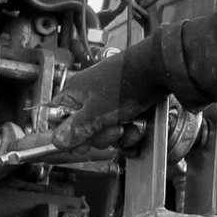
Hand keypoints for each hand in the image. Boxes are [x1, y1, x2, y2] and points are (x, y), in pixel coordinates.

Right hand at [45, 29, 173, 150]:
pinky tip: (137, 128)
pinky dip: (130, 132)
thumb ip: (77, 128)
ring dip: (118, 136)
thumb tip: (56, 141)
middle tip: (113, 129)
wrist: (159, 72)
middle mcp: (88, 97)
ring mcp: (107, 103)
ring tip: (128, 125)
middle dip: (100, 136)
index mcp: (74, 94)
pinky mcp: (124, 107)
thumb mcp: (97, 112)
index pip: (58, 119)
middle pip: (84, 130)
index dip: (68, 135)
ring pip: (104, 132)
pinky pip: (120, 128)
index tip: (81, 144)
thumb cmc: (126, 84)